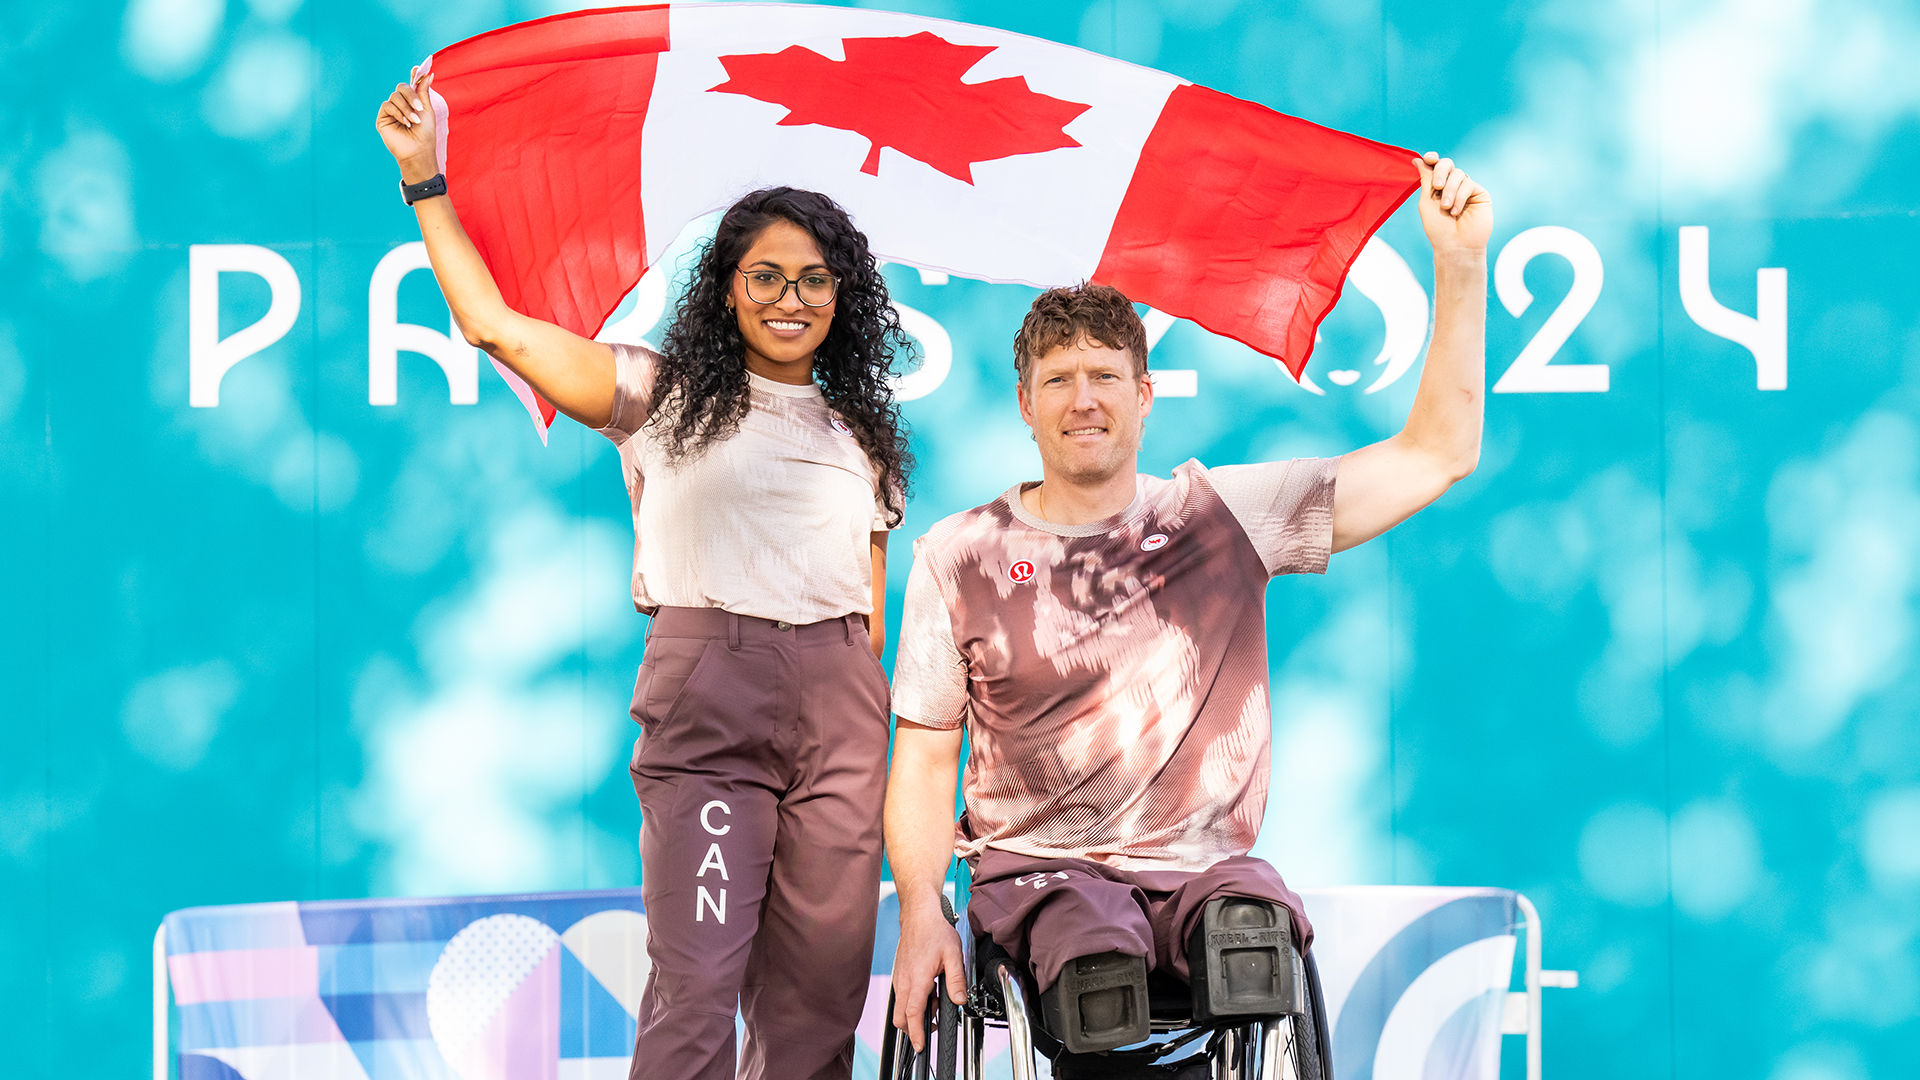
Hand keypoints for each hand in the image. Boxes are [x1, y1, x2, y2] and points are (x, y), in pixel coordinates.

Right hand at [376, 70, 439, 183]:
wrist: (418, 150)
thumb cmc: (425, 133)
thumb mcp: (427, 110)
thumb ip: (424, 91)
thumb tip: (428, 74)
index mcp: (413, 102)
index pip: (411, 85)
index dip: (414, 76)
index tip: (419, 68)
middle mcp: (401, 104)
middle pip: (401, 87)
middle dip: (411, 95)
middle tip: (419, 107)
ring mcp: (391, 110)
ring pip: (394, 96)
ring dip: (406, 108)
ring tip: (414, 121)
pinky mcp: (383, 118)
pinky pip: (387, 105)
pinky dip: (398, 112)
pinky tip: (405, 123)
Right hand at [890, 903, 966, 1052]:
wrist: (919, 915)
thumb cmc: (935, 932)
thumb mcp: (953, 955)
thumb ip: (957, 980)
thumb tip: (960, 1000)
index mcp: (917, 979)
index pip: (912, 1014)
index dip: (916, 1033)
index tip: (920, 1045)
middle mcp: (903, 981)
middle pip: (900, 1018)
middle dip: (913, 1029)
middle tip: (933, 1025)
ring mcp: (899, 979)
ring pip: (900, 1008)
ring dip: (915, 1014)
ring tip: (936, 1002)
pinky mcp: (899, 975)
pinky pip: (902, 997)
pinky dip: (913, 1003)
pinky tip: (929, 993)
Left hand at [1412, 151, 1491, 254]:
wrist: (1455, 246)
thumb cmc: (1438, 228)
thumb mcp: (1427, 201)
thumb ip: (1425, 180)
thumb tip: (1417, 159)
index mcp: (1437, 187)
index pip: (1435, 166)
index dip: (1432, 159)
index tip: (1428, 159)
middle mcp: (1452, 185)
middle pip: (1447, 164)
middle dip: (1440, 172)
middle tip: (1437, 187)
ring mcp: (1466, 188)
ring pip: (1458, 174)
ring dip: (1450, 191)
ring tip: (1446, 208)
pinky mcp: (1479, 193)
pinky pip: (1468, 184)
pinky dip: (1460, 197)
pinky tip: (1456, 211)